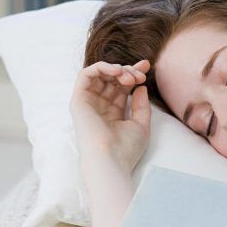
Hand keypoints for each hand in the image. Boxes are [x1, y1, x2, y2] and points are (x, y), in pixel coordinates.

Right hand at [69, 59, 151, 173]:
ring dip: (117, 69)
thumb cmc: (126, 148)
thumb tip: (141, 87)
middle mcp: (100, 106)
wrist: (111, 159)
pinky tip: (117, 71)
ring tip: (129, 77)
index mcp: (113, 112)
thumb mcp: (141, 124)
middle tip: (140, 76)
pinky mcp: (78, 100)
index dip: (133, 73)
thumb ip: (141, 105)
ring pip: (100, 74)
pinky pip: (85, 75)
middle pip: (112, 79)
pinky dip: (101, 67)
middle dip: (128, 71)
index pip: (122, 86)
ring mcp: (89, 103)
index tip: (147, 66)